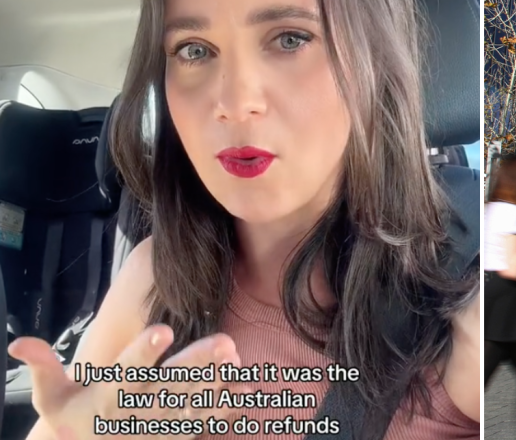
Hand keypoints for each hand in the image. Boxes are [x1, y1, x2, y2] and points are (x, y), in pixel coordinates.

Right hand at [9, 325, 246, 439]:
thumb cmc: (73, 420)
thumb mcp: (51, 399)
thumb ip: (42, 369)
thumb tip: (18, 342)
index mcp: (111, 394)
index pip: (128, 369)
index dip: (144, 351)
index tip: (162, 330)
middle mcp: (140, 408)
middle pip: (172, 382)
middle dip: (198, 361)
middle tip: (223, 340)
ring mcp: (163, 422)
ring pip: (195, 398)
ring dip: (218, 379)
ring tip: (237, 354)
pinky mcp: (179, 432)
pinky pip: (206, 420)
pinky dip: (228, 405)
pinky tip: (248, 386)